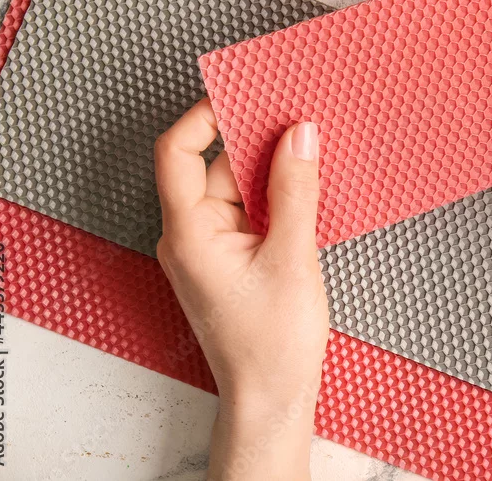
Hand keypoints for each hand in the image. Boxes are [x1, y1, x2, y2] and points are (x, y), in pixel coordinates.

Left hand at [155, 99, 327, 479]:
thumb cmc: (272, 345)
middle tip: (298, 117)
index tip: (245, 93)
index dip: (206, 116)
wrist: (273, 398)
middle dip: (255, 141)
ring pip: (237, 188)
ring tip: (312, 151)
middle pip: (216, 166)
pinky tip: (307, 187)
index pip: (178, 153)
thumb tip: (300, 135)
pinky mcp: (231, 258)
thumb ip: (295, 191)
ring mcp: (210, 247)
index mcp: (189, 233)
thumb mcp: (292, 257)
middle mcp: (191, 235)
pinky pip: (249, 211)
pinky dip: (275, 196)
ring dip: (272, 170)